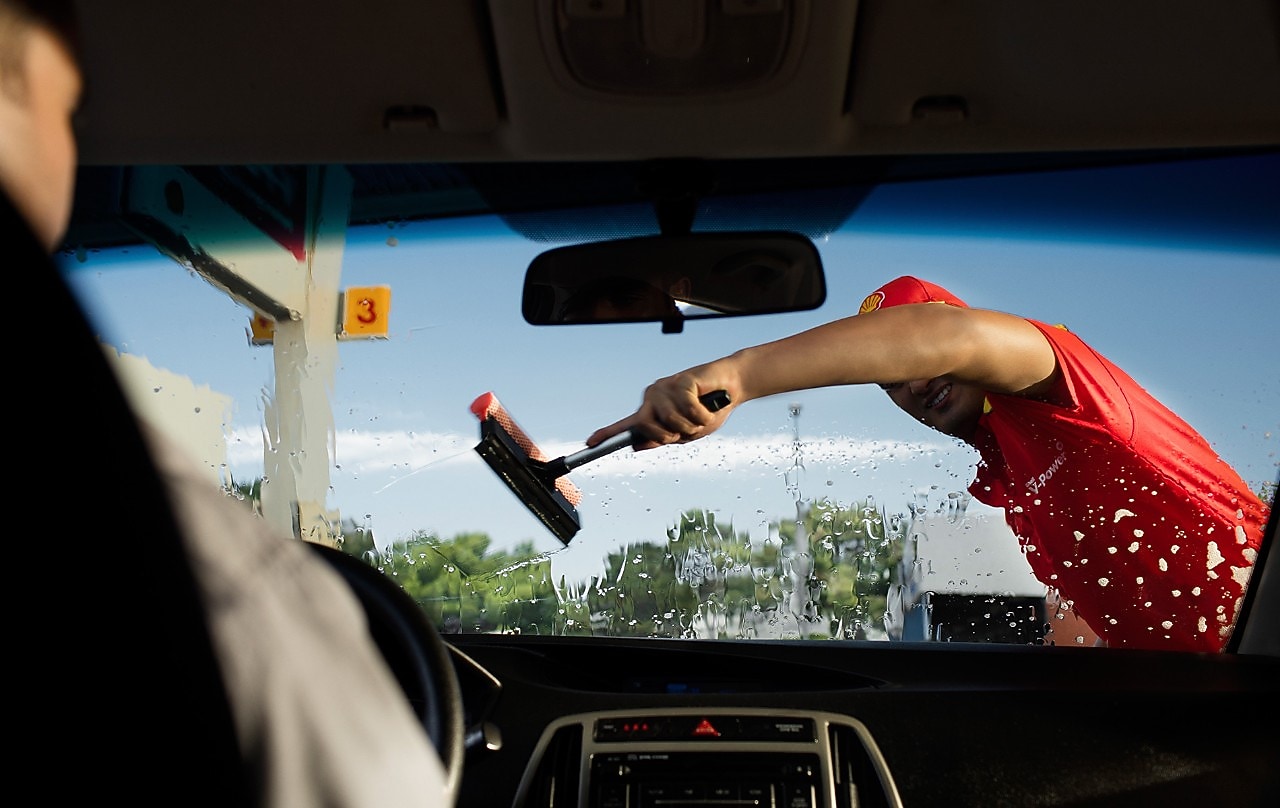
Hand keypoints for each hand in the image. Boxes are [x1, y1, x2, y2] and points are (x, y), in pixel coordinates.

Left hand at [587, 370, 735, 450]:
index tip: (590, 443)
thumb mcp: (687, 432)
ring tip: (701, 412)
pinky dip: (702, 412)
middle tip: (690, 426)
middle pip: (649, 427)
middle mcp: (653, 398)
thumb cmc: (710, 409)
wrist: (732, 387)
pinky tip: (707, 402)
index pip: (626, 425)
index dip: (607, 434)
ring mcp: (664, 388)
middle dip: (672, 434)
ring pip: (670, 420)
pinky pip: (688, 408)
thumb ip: (663, 438)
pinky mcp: (679, 380)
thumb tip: (637, 444)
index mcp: (652, 412)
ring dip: (692, 424)